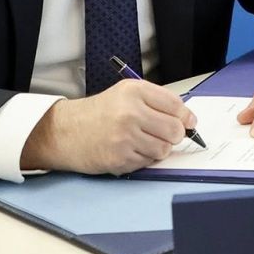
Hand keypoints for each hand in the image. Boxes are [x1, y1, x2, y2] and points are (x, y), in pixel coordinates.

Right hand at [20, 81, 196, 175]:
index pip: (177, 106)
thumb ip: (157, 102)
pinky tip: (130, 150)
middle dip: (175, 135)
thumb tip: (187, 119)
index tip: (187, 122)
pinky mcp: (119, 158)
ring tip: (144, 142)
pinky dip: (144, 159)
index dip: (186, 117)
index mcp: (135, 92)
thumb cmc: (99, 113)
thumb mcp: (126, 94)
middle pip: (175, 130)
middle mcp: (130, 112)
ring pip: (164, 149)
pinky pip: (148, 162)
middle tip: (165, 134)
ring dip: (159, 148)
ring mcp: (124, 137)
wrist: (65, 131)